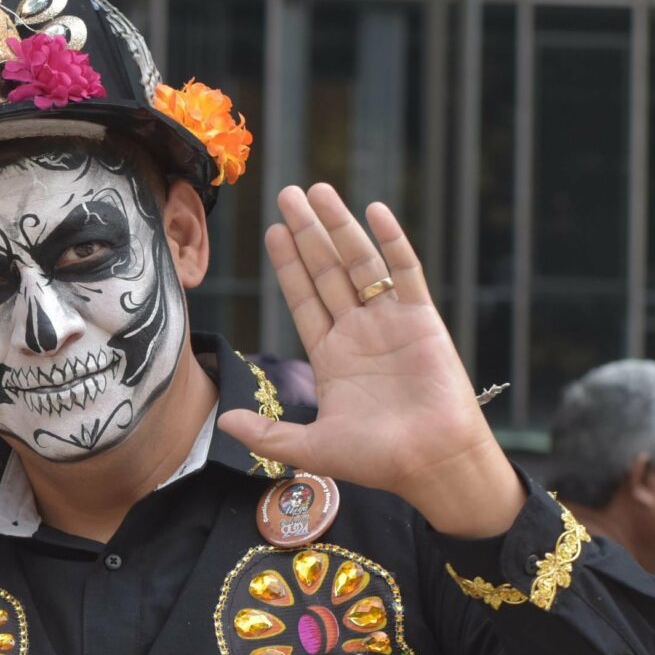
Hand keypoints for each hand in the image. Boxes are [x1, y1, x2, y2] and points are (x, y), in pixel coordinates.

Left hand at [218, 185, 522, 540]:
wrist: (432, 463)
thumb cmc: (378, 460)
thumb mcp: (311, 448)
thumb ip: (266, 433)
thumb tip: (222, 421)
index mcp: (332, 356)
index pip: (304, 299)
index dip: (288, 265)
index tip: (272, 232)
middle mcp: (358, 332)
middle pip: (327, 270)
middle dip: (307, 232)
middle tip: (288, 194)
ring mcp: (390, 322)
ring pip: (360, 262)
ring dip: (340, 226)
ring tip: (320, 191)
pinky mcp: (421, 319)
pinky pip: (405, 272)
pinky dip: (392, 242)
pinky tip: (375, 212)